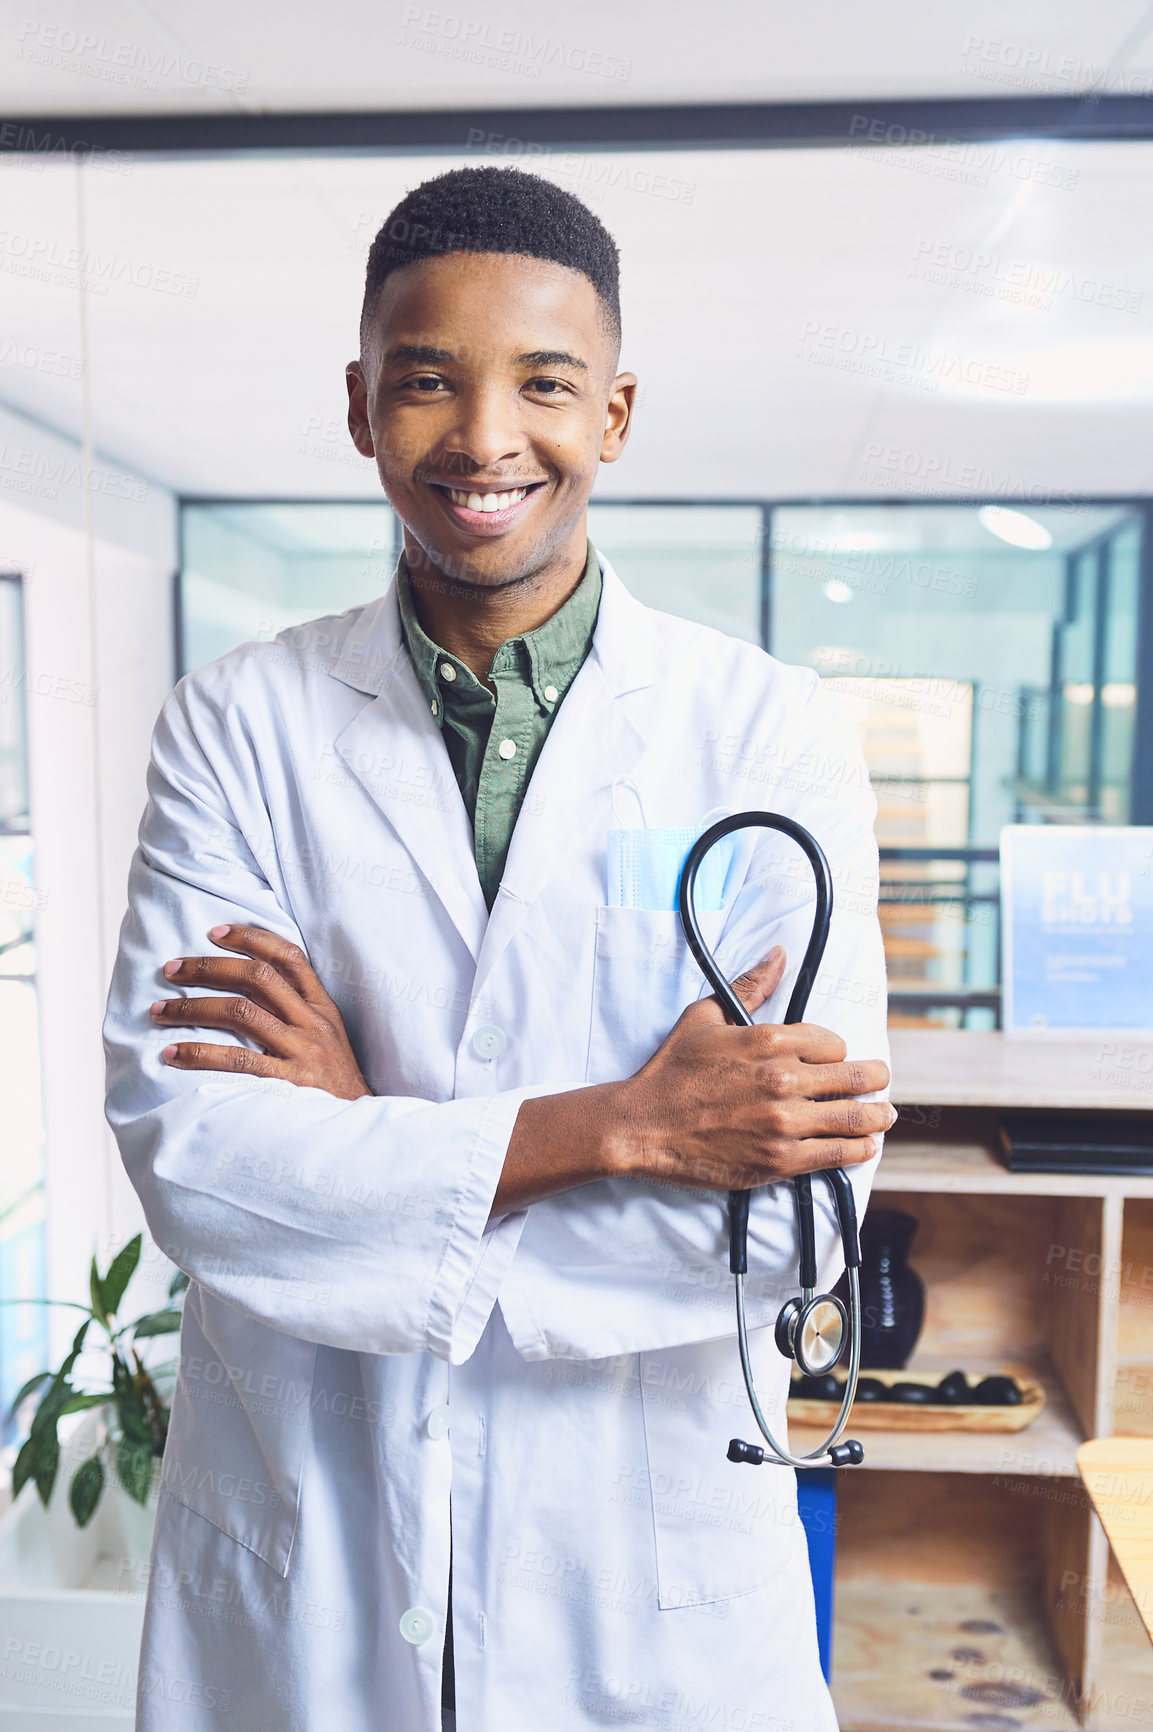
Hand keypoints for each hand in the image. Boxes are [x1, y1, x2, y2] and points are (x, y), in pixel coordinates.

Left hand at [150, 925, 371, 1100]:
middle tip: (171, 970)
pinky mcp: (288, 1084)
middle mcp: (313, 1023)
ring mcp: (301, 1052)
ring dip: (193, 1007)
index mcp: (322, 1008)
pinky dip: (200, 1054)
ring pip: (241, 1012)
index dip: (251, 938)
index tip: (214, 932)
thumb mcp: (328, 1039)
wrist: (357, 1131)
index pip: (288, 957)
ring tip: (158, 1011)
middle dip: (208, 967)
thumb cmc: (333, 1084)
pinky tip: (173, 1054)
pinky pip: (237, 1061)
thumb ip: (298, 1012)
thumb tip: (249, 988)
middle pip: (257, 977)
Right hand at [494, 945, 892, 1214]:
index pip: (832, 1043)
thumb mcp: (706, 1017)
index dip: (836, 1051)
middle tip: (881, 1081)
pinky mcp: (780, 1160)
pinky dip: (859, 1149)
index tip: (834, 1059)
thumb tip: (777, 955)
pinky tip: (866, 1146)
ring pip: (855, 1118)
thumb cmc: (671, 1071)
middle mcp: (784, 1081)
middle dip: (874, 1079)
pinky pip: (837, 1154)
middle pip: (855, 1078)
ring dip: (877, 1116)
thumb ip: (749, 986)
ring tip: (884, 1116)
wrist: (643, 1125)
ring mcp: (785, 1123)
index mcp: (769, 1041)